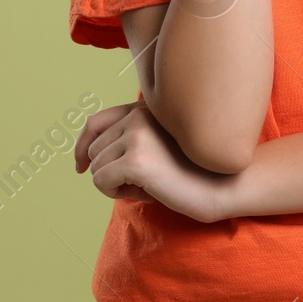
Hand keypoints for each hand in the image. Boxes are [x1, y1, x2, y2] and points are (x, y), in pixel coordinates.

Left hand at [74, 101, 239, 223]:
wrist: (221, 186)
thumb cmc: (190, 172)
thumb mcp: (157, 147)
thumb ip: (128, 140)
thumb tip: (85, 157)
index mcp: (145, 108)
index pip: (94, 121)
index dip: (82, 146)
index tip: (81, 166)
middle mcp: (139, 115)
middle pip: (93, 149)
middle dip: (109, 171)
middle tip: (142, 181)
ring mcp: (137, 135)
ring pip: (95, 167)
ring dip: (114, 184)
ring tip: (147, 184)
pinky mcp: (136, 160)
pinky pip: (100, 181)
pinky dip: (114, 193)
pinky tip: (144, 191)